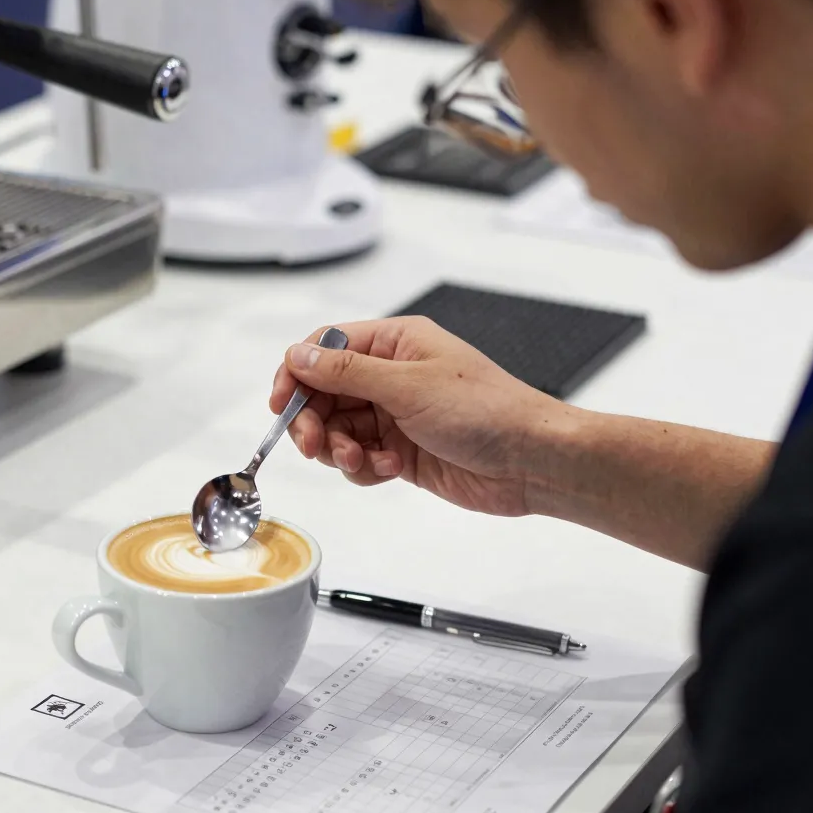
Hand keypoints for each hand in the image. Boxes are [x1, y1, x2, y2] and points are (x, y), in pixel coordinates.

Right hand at [270, 316, 567, 516]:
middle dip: (314, 422)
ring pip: (339, 430)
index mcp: (396, 343)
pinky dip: (365, 468)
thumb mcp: (408, 385)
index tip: (281, 404)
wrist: (531, 461)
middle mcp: (393, 375)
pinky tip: (390, 469)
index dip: (297, 374)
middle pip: (324, 394)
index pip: (326, 349)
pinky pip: (361, 458)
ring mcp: (396, 414)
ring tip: (362, 461)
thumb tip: (299, 356)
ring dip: (340, 450)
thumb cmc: (488, 411)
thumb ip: (347, 372)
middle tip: (316, 447)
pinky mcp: (402, 450)